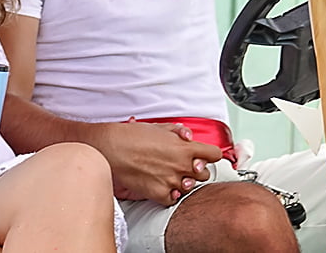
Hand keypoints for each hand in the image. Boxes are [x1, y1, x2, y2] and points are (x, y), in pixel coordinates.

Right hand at [101, 119, 221, 205]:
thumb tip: (187, 135)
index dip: (210, 154)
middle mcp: (181, 166)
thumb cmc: (130, 136)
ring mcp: (171, 181)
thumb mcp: (158, 126)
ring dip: (183, 181)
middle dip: (196, 168)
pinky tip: (161, 182)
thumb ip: (178, 132)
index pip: (215, 154)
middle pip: (205, 173)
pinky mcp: (158, 194)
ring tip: (170, 173)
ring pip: (190, 187)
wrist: (110, 148)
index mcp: (184, 148)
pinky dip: (169, 192)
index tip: (205, 154)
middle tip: (184, 163)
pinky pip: (173, 198)